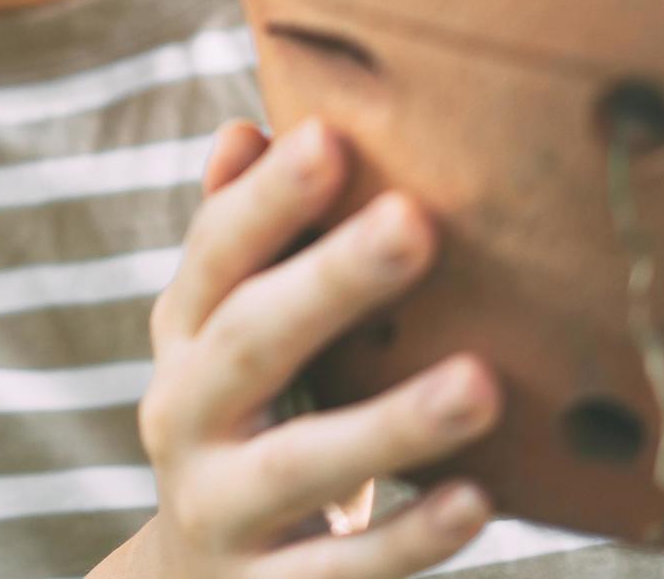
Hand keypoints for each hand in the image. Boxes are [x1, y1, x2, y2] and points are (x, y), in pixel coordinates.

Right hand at [132, 117, 497, 575]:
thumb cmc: (246, 422)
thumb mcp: (228, 335)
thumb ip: (241, 243)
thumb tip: (245, 128)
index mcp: (182, 337)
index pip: (214, 256)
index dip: (267, 200)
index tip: (331, 136)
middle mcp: (183, 416)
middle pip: (249, 342)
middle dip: (330, 283)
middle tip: (416, 223)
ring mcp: (219, 511)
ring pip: (299, 463)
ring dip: (391, 422)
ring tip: (482, 384)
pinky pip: (339, 572)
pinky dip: (410, 539)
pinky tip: (480, 502)